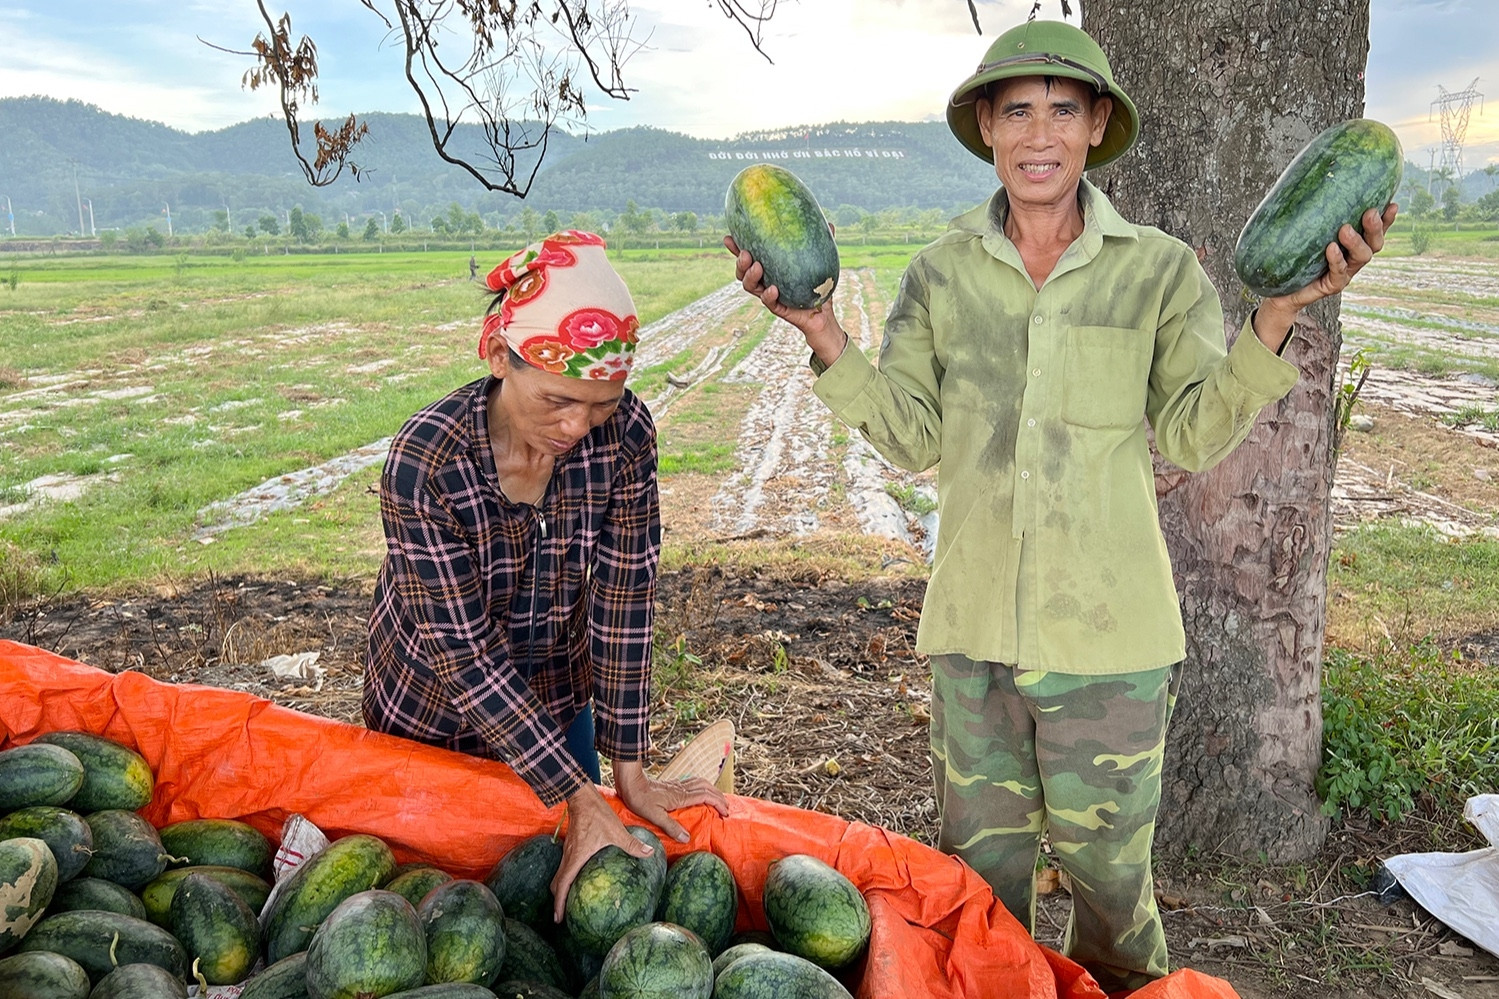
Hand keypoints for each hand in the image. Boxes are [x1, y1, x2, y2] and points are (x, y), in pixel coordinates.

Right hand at [548, 782, 650, 923]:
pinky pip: (564, 867)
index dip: (559, 903)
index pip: (562, 885)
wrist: (583, 797)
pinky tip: (576, 880)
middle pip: (556, 884)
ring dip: (561, 889)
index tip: (558, 918)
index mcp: (576, 858)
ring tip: (568, 902)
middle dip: (557, 901)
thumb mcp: (616, 831)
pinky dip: (565, 878)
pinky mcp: (570, 846)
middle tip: (561, 916)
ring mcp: (568, 851)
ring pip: (559, 875)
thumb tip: (649, 853)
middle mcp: (569, 857)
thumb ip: (631, 844)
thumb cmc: (597, 814)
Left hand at [613, 759, 729, 844]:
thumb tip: (687, 838)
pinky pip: (692, 782)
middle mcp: (681, 789)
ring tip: (718, 799)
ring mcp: (677, 785)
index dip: (719, 803)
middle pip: (707, 788)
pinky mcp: (672, 785)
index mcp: (680, 797)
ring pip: (701, 782)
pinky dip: (702, 786)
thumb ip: (671, 827)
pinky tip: (700, 791)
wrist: (630, 783)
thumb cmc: (640, 800)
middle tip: (726, 808)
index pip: (706, 797)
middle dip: (719, 797)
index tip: (726, 813)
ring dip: (712, 789)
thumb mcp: (654, 816)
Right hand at [723, 234, 848, 367]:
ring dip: (750, 276)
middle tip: (746, 253)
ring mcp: (770, 295)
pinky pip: (768, 302)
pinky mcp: (778, 308)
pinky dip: (768, 295)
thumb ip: (822, 244)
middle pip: (743, 272)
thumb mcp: (820, 262)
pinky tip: (773, 289)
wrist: (823, 315)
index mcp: (770, 268)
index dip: (736, 248)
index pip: (749, 256)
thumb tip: (829, 224)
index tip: (728, 237)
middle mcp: (766, 281)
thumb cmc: (817, 287)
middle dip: (740, 262)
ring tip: (758, 267)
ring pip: (750, 286)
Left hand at [1253, 202, 1397, 348]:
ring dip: (1356, 241)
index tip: (1392, 204)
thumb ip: (1314, 212)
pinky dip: (1337, 259)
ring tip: (1344, 229)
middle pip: (1375, 243)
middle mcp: (1353, 257)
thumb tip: (1311, 180)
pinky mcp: (1332, 285)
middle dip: (1375, 227)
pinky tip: (1331, 248)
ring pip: (1362, 256)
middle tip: (1370, 213)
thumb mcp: (1305, 231)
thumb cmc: (1294, 256)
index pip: (1376, 229)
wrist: (1281, 289)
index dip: (1387, 219)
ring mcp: (1345, 272)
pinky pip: (1340, 272)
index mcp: (1353, 243)